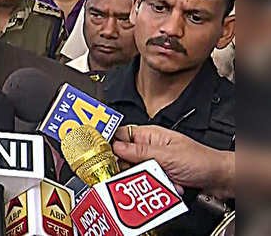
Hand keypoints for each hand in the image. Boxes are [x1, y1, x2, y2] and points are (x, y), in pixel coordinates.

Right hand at [112, 125, 233, 199]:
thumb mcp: (167, 155)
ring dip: (145, 179)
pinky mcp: (158, 177)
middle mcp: (150, 147)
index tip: (101, 153)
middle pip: (124, 157)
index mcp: (151, 134)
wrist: (220, 179)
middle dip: (129, 167)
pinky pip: (145, 183)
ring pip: (134, 172)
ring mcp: (154, 163)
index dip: (110, 143)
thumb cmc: (201, 160)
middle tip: (133, 173)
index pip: (121, 134)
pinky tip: (167, 185)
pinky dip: (153, 187)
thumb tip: (116, 147)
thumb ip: (140, 151)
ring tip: (159, 179)